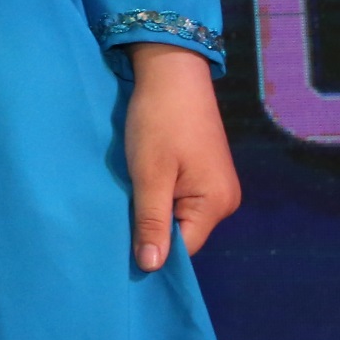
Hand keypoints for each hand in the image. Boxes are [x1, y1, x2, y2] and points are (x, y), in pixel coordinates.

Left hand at [126, 43, 239, 270]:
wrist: (172, 73)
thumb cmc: (159, 121)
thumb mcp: (149, 175)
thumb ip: (151, 221)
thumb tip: (151, 267)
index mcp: (216, 205)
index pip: (183, 249)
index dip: (153, 251)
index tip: (119, 250)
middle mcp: (224, 201)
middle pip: (182, 233)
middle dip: (151, 230)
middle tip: (115, 224)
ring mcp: (216, 186)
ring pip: (178, 216)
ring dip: (152, 211)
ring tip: (124, 203)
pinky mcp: (204, 172)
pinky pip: (180, 198)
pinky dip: (158, 196)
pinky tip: (138, 188)